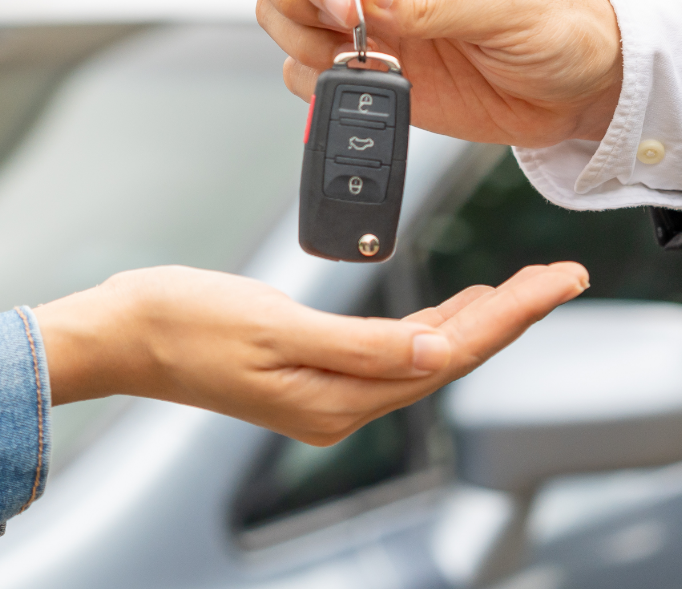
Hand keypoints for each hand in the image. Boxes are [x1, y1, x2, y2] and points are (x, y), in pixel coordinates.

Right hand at [35, 263, 588, 445]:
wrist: (120, 333)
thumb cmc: (183, 322)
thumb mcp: (274, 325)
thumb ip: (361, 346)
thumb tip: (437, 356)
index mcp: (337, 399)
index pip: (450, 355)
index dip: (512, 316)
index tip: (558, 282)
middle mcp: (340, 405)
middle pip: (449, 357)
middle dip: (510, 315)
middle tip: (562, 275)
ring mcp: (325, 392)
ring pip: (425, 355)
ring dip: (477, 320)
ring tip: (525, 286)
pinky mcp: (310, 372)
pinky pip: (391, 352)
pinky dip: (430, 326)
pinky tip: (451, 309)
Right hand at [250, 0, 623, 148]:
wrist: (583, 87)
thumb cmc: (560, 24)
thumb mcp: (505, 5)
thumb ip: (430, 2)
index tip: (345, 11)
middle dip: (292, 4)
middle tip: (337, 36)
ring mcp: (370, 28)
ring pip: (285, 23)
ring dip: (303, 48)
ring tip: (362, 66)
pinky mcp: (374, 76)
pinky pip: (309, 78)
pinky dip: (321, 90)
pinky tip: (372, 88)